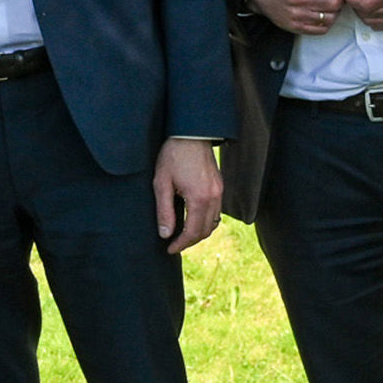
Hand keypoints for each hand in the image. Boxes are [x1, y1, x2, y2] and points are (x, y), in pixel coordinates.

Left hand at [153, 137, 222, 253]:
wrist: (191, 133)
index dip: (181, 244)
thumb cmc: (173, 155)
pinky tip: (192, 219)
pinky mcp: (220, 186)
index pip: (193, 232)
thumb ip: (164, 211)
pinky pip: (216, 211)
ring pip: (213, 222)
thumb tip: (165, 234)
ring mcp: (220, 191)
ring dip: (199, 232)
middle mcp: (214, 197)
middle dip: (190, 241)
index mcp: (199, 198)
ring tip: (182, 235)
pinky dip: (206, 220)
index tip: (169, 249)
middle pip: (206, 231)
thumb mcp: (162, 183)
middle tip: (174, 244)